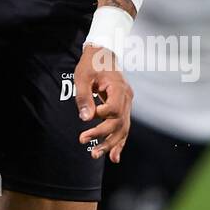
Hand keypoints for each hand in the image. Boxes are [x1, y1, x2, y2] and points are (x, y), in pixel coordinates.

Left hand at [75, 43, 133, 162]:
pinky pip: (123, 128)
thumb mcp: (83, 77)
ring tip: (95, 155)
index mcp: (119, 88)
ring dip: (110, 144)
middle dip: (102, 135)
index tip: (89, 116)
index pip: (114, 109)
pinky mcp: (123, 108)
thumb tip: (86, 118)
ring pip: (122, 129)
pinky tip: (114, 156)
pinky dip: (119, 142)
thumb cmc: (92, 63)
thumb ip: (84, 97)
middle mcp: (127, 98)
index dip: (102, 115)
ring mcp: (127, 104)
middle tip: (83, 140)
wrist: (103, 53)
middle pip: (119, 122)